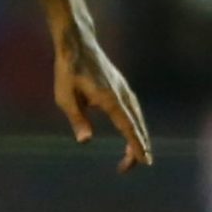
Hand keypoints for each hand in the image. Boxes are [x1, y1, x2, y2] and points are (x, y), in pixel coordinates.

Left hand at [53, 24, 150, 173]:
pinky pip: (133, 110)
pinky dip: (136, 124)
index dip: (137, 145)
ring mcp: (124, 90)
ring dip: (138, 136)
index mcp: (110, 99)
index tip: (146, 161)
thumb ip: (77, 119)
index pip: (128, 127)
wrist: (77, 44)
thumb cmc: (67, 71)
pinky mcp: (121, 87)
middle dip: (137, 147)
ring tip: (136, 155)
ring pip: (137, 117)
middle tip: (132, 167)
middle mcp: (122, 95)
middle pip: (136, 125)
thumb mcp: (65, 97)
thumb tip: (85, 141)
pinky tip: (133, 131)